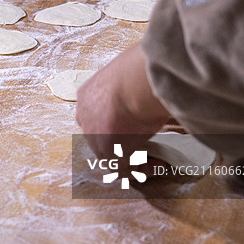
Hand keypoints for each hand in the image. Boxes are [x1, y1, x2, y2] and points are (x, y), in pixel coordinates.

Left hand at [75, 43, 170, 159]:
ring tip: (152, 158)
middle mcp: (85, 116)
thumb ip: (132, 87)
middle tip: (142, 144)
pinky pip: (123, 168)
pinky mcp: (108, 153)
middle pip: (99, 135)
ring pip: (110, 153)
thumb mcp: (128, 77)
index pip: (97, 114)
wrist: (132, 86)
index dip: (116, 122)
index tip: (135, 125)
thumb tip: (149, 88)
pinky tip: (158, 164)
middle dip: (120, 141)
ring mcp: (93, 136)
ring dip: (130, 158)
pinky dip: (141, 169)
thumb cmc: (135, 73)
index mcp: (87, 96)